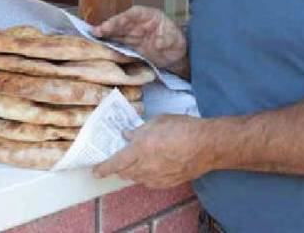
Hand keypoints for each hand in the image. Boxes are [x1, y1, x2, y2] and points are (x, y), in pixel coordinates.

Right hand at [92, 6, 186, 69]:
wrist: (176, 55)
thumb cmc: (176, 43)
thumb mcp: (175, 40)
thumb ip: (166, 39)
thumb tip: (158, 42)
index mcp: (149, 16)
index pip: (134, 14)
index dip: (123, 18)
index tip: (114, 23)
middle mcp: (138, 23)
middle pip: (122, 22)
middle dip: (110, 25)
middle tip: (97, 30)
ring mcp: (132, 33)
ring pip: (116, 31)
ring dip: (105, 33)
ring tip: (93, 35)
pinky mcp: (129, 44)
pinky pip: (117, 41)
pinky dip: (108, 42)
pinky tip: (99, 43)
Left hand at [92, 115, 212, 188]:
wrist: (207, 145)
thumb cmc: (183, 128)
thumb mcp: (158, 121)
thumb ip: (140, 130)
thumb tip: (127, 135)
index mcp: (141, 149)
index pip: (115, 163)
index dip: (103, 168)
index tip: (95, 171)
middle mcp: (146, 166)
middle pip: (124, 173)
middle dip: (119, 168)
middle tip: (120, 159)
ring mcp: (157, 177)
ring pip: (137, 178)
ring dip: (133, 171)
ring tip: (139, 160)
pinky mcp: (167, 183)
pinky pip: (150, 182)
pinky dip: (147, 175)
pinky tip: (154, 166)